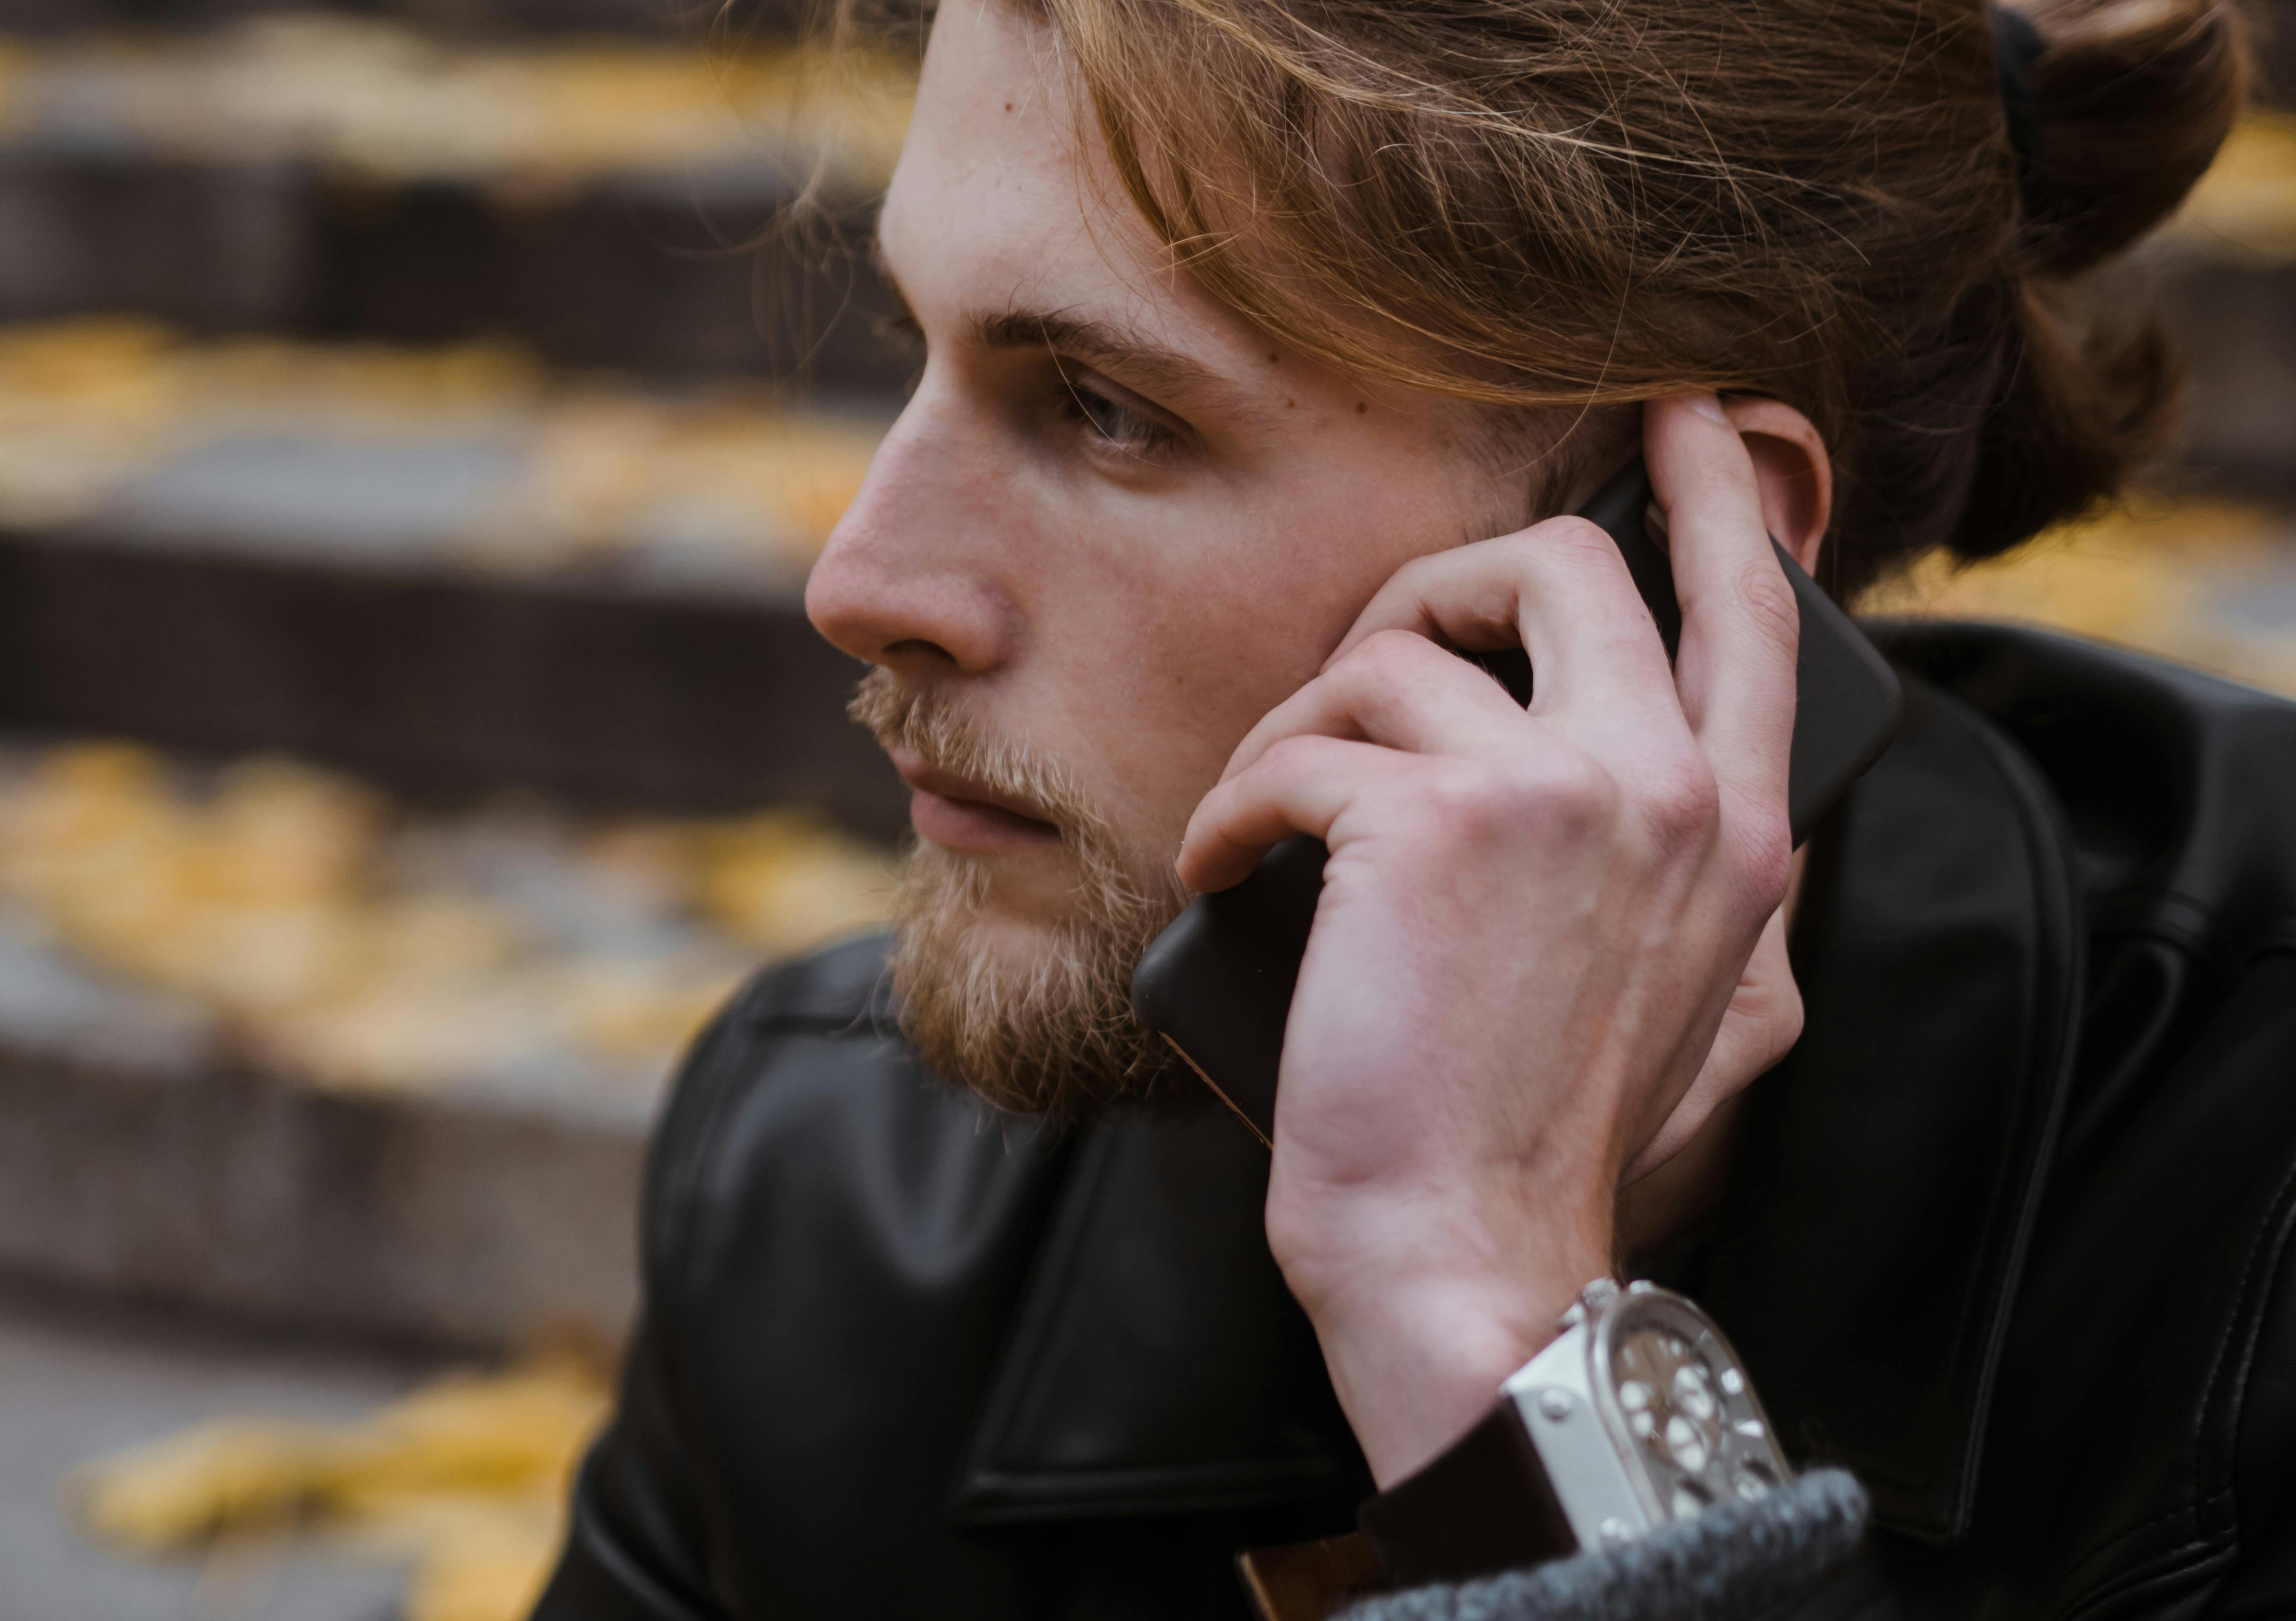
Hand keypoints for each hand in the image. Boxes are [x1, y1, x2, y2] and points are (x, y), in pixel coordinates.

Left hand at [1173, 395, 1806, 1486]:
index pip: (1750, 610)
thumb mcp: (1677, 992)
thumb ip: (1680, 858)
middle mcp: (1672, 787)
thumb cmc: (1535, 1132)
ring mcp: (1560, 794)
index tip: (1680, 407)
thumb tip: (1626, 756)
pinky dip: (1233, 808)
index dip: (1714, 490)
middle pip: (1559, 566)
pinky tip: (1222, 874)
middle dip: (1435, 585)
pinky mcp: (1431, 824)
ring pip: (1394, 651)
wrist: (1467, 1252)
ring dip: (1301, 726)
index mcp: (1740, 831)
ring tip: (1266, 823)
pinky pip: (1296, 748)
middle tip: (1369, 662)